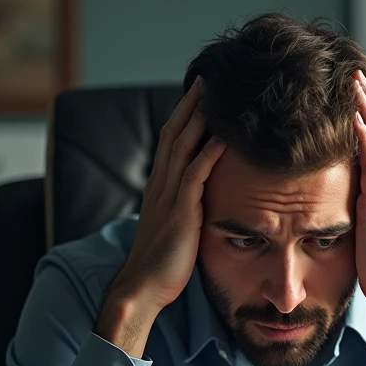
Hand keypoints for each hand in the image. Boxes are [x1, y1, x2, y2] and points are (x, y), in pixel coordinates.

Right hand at [96, 77, 225, 353]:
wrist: (142, 287)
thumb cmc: (161, 264)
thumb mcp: (173, 227)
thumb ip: (184, 208)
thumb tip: (200, 200)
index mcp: (158, 188)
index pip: (170, 142)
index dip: (184, 116)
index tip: (200, 95)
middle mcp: (160, 186)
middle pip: (174, 133)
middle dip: (191, 105)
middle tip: (208, 78)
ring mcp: (168, 197)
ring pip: (182, 147)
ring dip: (199, 119)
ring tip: (216, 94)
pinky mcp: (180, 212)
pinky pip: (195, 175)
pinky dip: (208, 153)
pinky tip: (223, 137)